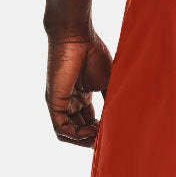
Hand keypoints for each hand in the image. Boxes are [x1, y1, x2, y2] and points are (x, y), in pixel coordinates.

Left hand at [45, 31, 112, 146]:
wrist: (77, 35)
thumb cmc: (92, 52)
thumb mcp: (107, 82)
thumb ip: (111, 101)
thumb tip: (122, 118)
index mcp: (81, 96)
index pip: (88, 122)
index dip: (100, 131)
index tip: (113, 131)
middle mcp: (69, 101)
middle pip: (79, 130)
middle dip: (93, 138)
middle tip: (107, 138)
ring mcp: (60, 102)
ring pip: (68, 133)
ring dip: (84, 140)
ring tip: (98, 137)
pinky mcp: (53, 101)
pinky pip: (60, 128)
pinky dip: (75, 135)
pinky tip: (90, 132)